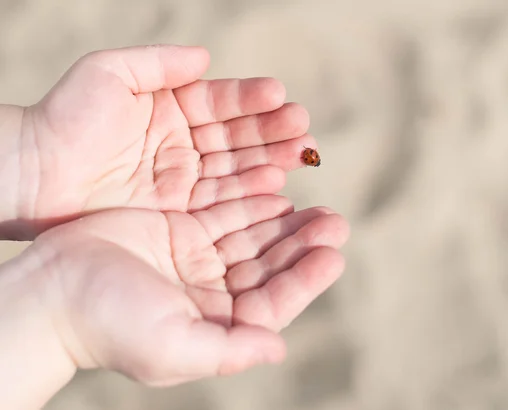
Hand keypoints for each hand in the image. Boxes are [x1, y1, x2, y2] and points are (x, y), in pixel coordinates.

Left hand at [4, 45, 311, 238]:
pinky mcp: (178, 209)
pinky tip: (276, 186)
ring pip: (235, 167)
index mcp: (172, 107)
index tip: (280, 96)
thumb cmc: (66, 117)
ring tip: (301, 156)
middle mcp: (184, 142)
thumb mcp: (109, 74)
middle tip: (304, 129)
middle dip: (272, 133)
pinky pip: (220, 200)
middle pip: (237, 136)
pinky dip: (248, 193)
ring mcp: (183, 177)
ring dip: (269, 162)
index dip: (251, 100)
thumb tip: (204, 57)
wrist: (35, 173)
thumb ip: (158, 64)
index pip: (221, 102)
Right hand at [28, 196, 347, 386]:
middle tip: (334, 222)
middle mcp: (212, 293)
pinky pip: (226, 213)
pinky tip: (278, 190)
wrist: (51, 290)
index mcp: (216, 324)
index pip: (273, 302)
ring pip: (254, 237)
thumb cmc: (107, 325)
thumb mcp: (170, 346)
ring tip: (317, 207)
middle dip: (303, 245)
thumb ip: (227, 350)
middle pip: (270, 266)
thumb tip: (279, 348)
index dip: (306, 279)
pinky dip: (252, 202)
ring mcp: (198, 260)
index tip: (334, 255)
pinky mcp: (181, 231)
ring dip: (286, 223)